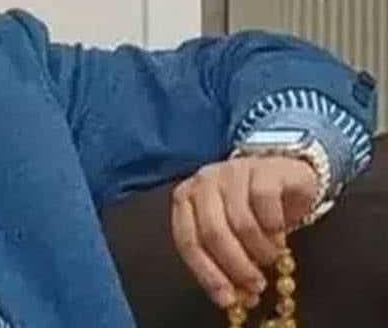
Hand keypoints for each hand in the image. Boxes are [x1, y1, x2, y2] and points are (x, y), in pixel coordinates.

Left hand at [170, 155, 320, 307]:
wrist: (284, 175)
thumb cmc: (251, 210)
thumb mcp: (231, 235)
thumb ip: (224, 261)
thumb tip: (234, 299)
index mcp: (186, 199)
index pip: (187, 240)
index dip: (206, 273)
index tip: (227, 300)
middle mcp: (203, 182)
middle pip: (213, 232)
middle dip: (236, 266)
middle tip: (256, 286)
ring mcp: (232, 172)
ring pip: (241, 222)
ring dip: (259, 250)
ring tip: (271, 260)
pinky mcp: (263, 169)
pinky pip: (266, 205)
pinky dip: (275, 229)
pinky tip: (280, 238)